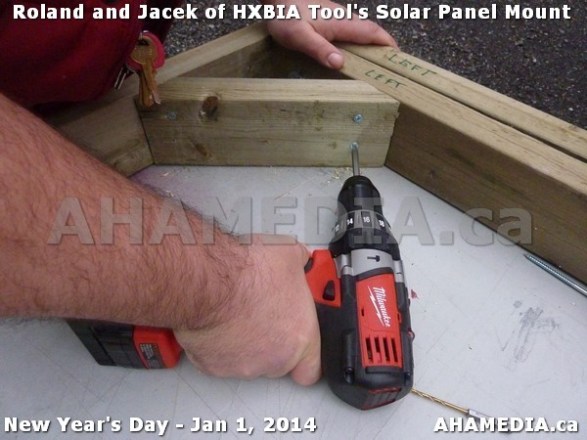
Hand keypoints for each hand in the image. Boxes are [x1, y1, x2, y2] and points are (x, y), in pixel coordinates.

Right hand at [174, 235, 320, 384]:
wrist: (208, 282)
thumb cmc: (246, 273)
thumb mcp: (289, 254)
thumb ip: (300, 263)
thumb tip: (300, 259)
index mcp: (300, 336)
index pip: (312, 368)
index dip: (305, 355)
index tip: (299, 340)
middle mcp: (275, 359)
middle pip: (278, 360)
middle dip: (273, 340)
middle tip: (264, 314)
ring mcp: (244, 366)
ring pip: (249, 360)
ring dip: (246, 342)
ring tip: (237, 313)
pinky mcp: (214, 367)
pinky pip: (220, 359)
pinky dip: (219, 344)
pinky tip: (218, 321)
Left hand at [264, 0, 396, 68]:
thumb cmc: (285, 15)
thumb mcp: (299, 36)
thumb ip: (319, 49)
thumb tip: (340, 63)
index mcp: (341, 23)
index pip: (372, 33)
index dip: (387, 45)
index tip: (399, 59)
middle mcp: (344, 18)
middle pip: (371, 31)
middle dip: (384, 46)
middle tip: (391, 66)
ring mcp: (337, 16)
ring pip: (362, 29)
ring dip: (373, 43)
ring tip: (377, 62)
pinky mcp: (330, 17)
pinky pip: (352, 29)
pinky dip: (360, 39)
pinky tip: (355, 50)